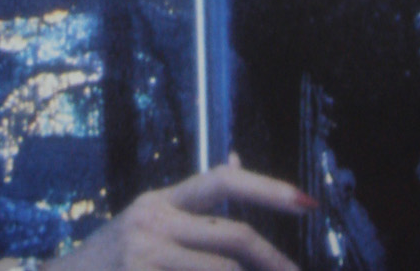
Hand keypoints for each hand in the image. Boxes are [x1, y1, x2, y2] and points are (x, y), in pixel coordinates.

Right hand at [0, 159, 311, 269]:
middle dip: (275, 259)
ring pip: (224, 270)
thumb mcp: (149, 223)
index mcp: (160, 202)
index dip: (268, 188)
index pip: (222, 181)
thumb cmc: (112, 262)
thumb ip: (193, 204)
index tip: (307, 203)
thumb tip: (236, 160)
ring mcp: (145, 255)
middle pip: (233, 234)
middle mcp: (152, 221)